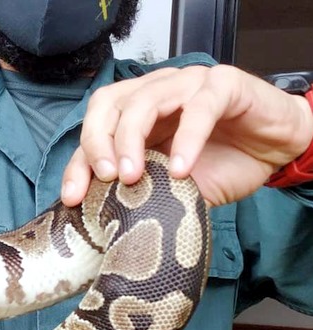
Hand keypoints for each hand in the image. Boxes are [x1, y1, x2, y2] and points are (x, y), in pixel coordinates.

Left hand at [61, 65, 312, 207]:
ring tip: (133, 177)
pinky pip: (199, 107)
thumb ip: (141, 194)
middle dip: (97, 143)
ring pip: (143, 100)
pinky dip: (186, 139)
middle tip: (105, 178)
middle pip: (108, 105)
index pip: (93, 130)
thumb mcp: (171, 189)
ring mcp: (187, 85)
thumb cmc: (221, 164)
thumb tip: (108, 224)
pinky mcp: (223, 85)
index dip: (79, 162)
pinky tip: (181, 170)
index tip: (74, 197)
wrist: (276, 150)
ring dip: (131, 139)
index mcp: (134, 116)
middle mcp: (155, 93)